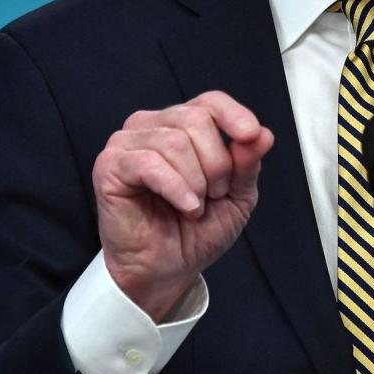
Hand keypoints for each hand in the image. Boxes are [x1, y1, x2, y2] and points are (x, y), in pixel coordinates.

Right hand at [92, 90, 273, 321]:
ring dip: (196, 182)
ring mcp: (127, 143)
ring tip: (195, 207)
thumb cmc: (195, 231)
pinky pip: (150, 163)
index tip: (251, 136)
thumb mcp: (237, 196)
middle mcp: (152, 125)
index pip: (210, 101)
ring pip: (175, 142)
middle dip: (217, 164)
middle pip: (197, 119)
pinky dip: (176, 188)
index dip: (233, 115)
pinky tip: (186, 207)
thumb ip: (247, 164)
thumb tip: (263, 134)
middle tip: (214, 196)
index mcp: (181, 125)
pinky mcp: (110, 166)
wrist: (166, 271)